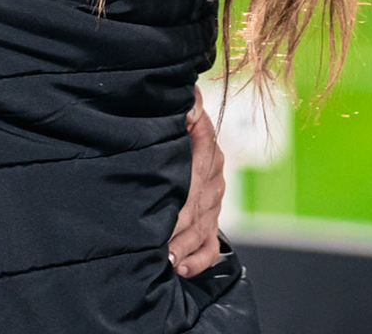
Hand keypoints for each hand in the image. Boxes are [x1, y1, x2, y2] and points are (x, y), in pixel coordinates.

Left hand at [167, 86, 227, 276]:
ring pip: (203, 228)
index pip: (199, 172)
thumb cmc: (172, 121)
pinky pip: (210, 246)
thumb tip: (187, 103)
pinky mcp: (209, 221)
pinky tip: (182, 268)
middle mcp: (213, 176)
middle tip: (158, 241)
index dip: (182, 193)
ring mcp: (213, 201)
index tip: (163, 208)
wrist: (179, 130)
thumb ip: (187, 106)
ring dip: (185, 245)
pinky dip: (199, 259)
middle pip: (197, 206)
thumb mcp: (179, 110)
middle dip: (178, 227)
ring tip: (169, 258)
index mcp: (206, 147)